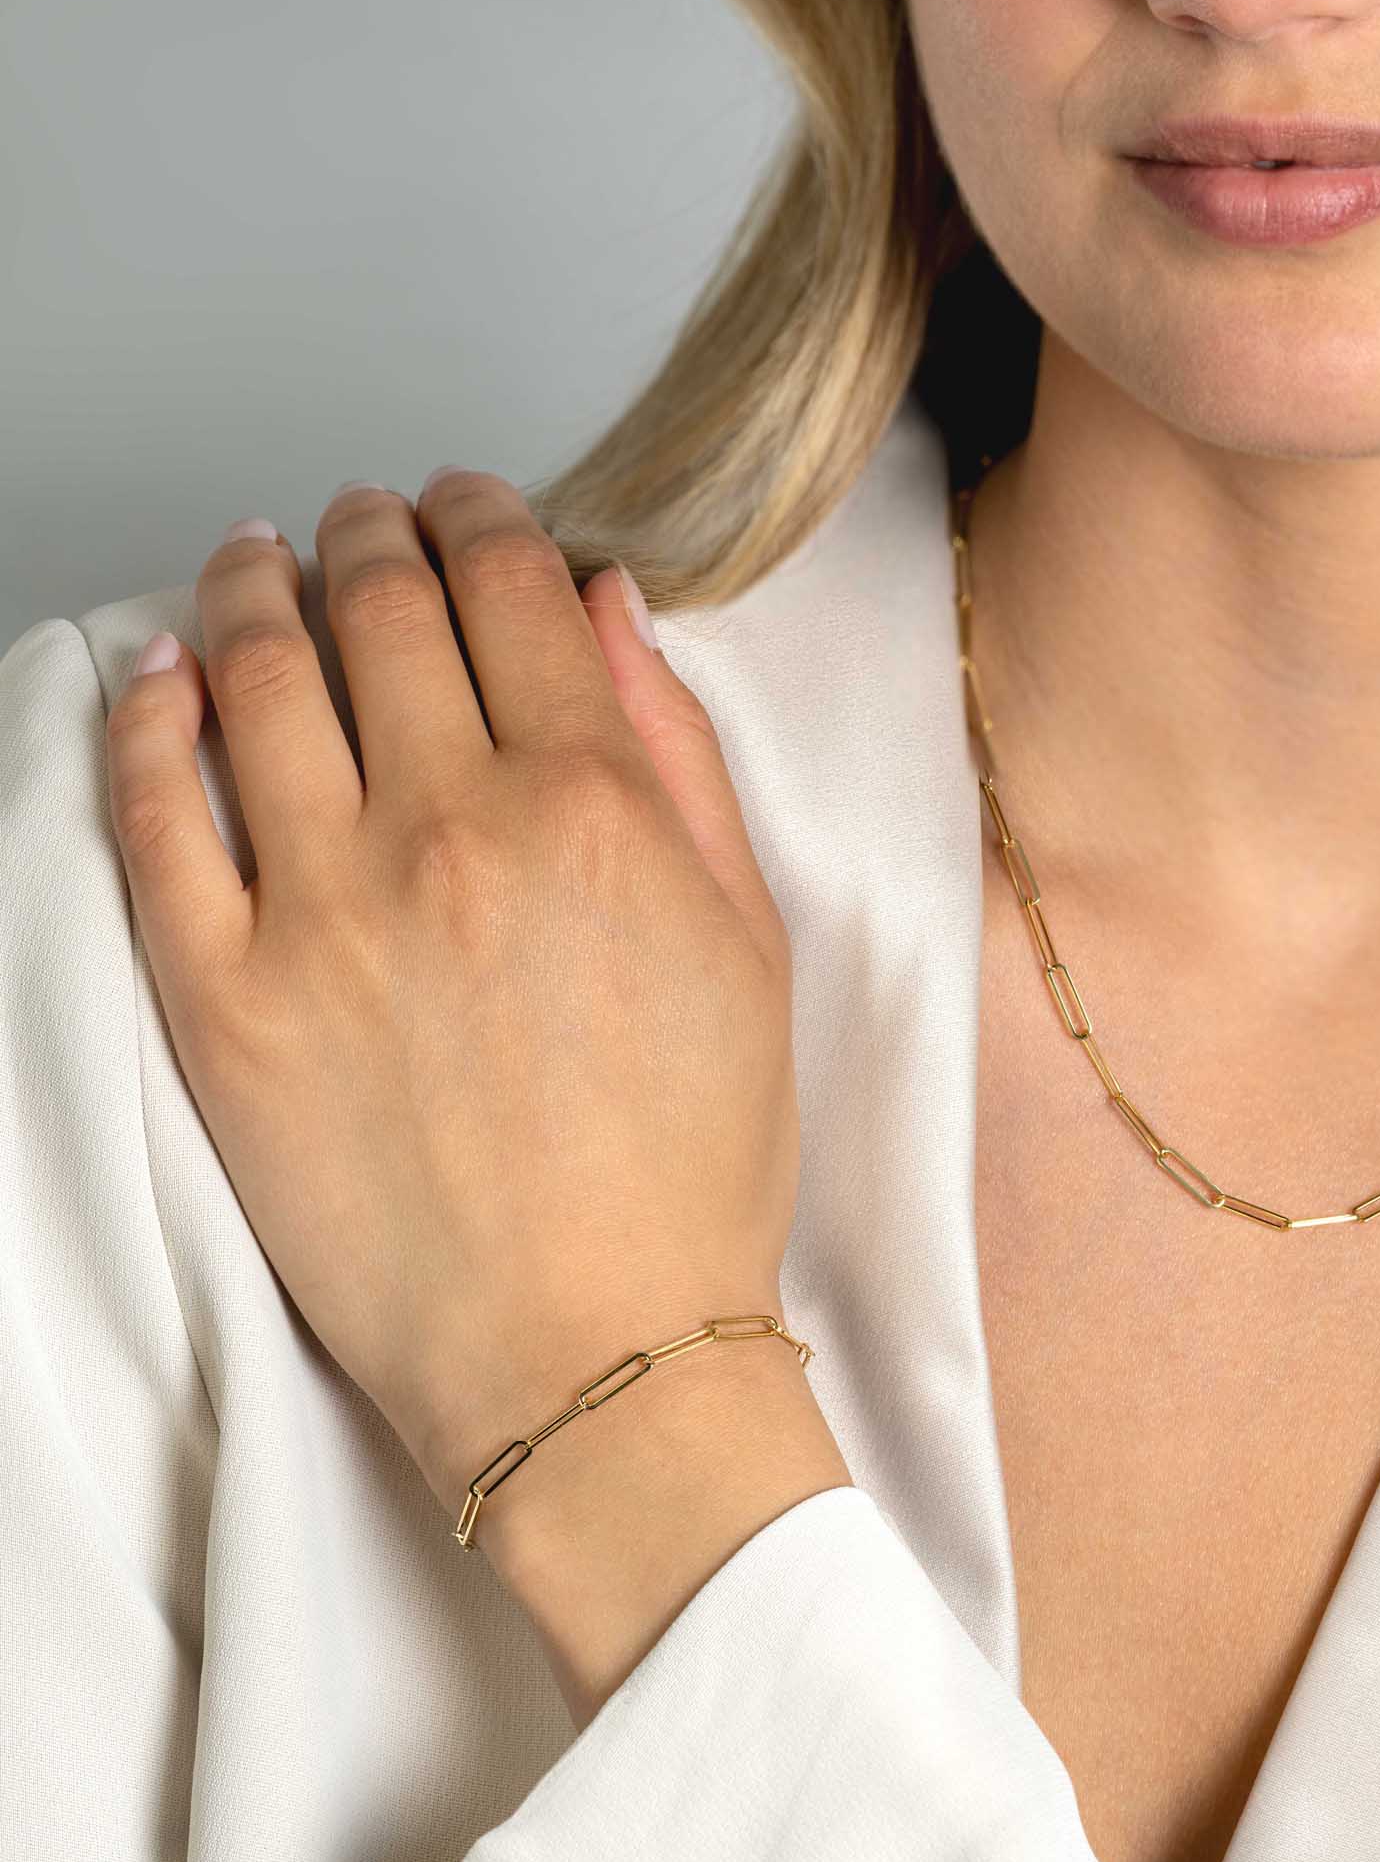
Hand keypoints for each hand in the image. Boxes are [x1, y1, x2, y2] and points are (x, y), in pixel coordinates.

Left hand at [103, 470, 807, 1522]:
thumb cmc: (689, 1163)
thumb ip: (677, 752)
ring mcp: (323, 913)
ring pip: (256, 679)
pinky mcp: (224, 1003)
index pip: (509, 585)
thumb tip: (606, 604)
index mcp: (590, 802)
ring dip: (250, 590)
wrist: (593, 1357)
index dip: (480, 513)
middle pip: (377, 605)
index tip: (464, 504)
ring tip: (253, 564)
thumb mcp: (748, 936)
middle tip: (359, 520)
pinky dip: (151, 721)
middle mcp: (449, 829)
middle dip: (367, 531)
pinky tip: (162, 677)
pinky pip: (158, 818)